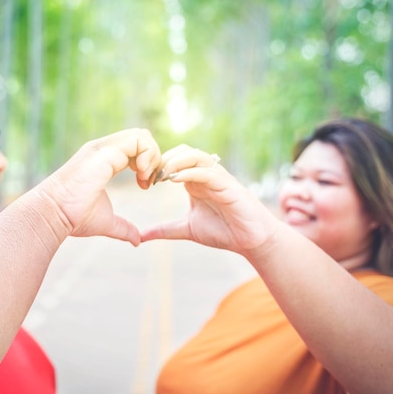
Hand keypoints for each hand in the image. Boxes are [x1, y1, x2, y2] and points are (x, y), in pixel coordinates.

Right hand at [39, 128, 160, 245]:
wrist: (54, 214)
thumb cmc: (73, 216)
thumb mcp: (106, 221)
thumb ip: (123, 227)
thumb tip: (137, 239)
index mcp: (105, 160)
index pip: (136, 147)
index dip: (148, 164)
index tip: (146, 186)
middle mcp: (104, 149)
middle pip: (141, 136)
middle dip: (154, 158)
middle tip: (150, 181)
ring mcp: (104, 148)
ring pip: (141, 135)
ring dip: (152, 157)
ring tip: (145, 179)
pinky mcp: (105, 152)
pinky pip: (138, 141)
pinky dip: (148, 156)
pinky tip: (141, 176)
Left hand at [142, 144, 279, 253]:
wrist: (251, 241)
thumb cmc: (224, 231)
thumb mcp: (187, 229)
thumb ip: (165, 230)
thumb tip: (141, 236)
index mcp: (195, 181)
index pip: (174, 160)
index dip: (156, 166)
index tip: (142, 180)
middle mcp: (206, 175)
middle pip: (182, 151)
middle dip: (163, 160)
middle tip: (148, 175)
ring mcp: (218, 178)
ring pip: (195, 156)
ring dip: (176, 161)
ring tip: (161, 175)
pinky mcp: (228, 185)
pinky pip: (208, 171)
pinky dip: (191, 172)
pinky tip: (176, 180)